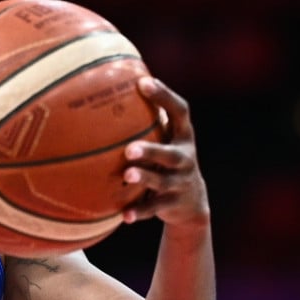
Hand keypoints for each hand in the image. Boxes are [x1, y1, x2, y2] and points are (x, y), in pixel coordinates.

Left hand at [122, 77, 210, 231]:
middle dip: (152, 150)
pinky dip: (139, 211)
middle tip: (129, 149)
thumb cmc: (165, 161)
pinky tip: (123, 216)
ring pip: (163, 181)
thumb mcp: (163, 140)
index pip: (180, 112)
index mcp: (182, 137)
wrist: (191, 204)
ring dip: (145, 178)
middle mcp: (186, 158)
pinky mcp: (174, 204)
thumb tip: (107, 87)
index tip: (142, 83)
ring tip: (127, 175)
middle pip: (172, 154)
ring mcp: (181, 183)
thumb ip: (145, 121)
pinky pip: (155, 208)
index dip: (164, 96)